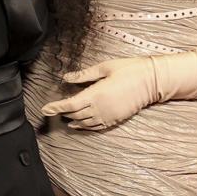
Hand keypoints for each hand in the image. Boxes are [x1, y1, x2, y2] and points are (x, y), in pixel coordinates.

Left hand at [40, 57, 158, 129]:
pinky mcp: (115, 120)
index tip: (44, 109)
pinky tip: (78, 125)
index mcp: (96, 94)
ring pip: (84, 123)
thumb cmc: (129, 70)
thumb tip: (66, 78)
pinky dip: (84, 127)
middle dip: (62, 112)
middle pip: (75, 114)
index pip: (70, 104)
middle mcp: (100, 108)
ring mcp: (108, 116)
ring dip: (72, 120)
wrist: (152, 81)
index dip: (56, 107)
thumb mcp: (105, 67)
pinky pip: (95, 127)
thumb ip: (84, 75)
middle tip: (52, 109)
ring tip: (63, 117)